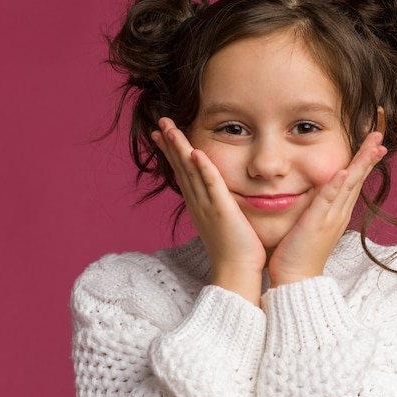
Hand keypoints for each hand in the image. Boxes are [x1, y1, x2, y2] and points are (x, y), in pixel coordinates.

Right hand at [152, 118, 265, 305]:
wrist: (237, 273)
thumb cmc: (236, 251)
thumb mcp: (223, 223)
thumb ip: (220, 206)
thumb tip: (221, 198)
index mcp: (198, 205)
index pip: (183, 172)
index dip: (173, 152)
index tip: (163, 134)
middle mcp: (198, 203)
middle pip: (180, 167)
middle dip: (170, 144)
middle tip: (159, 123)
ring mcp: (207, 206)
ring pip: (190, 171)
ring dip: (179, 149)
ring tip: (169, 129)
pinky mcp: (222, 210)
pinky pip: (211, 185)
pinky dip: (203, 168)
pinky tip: (195, 152)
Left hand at [267, 131, 386, 286]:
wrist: (295, 278)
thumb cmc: (298, 251)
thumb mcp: (310, 221)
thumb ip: (315, 205)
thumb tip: (313, 189)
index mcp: (338, 211)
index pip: (354, 179)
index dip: (364, 160)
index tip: (374, 140)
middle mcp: (339, 212)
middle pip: (358, 178)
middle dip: (370, 155)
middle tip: (380, 133)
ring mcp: (331, 217)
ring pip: (350, 185)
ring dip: (362, 164)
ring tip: (374, 145)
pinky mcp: (317, 223)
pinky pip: (329, 200)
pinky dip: (338, 185)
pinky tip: (345, 171)